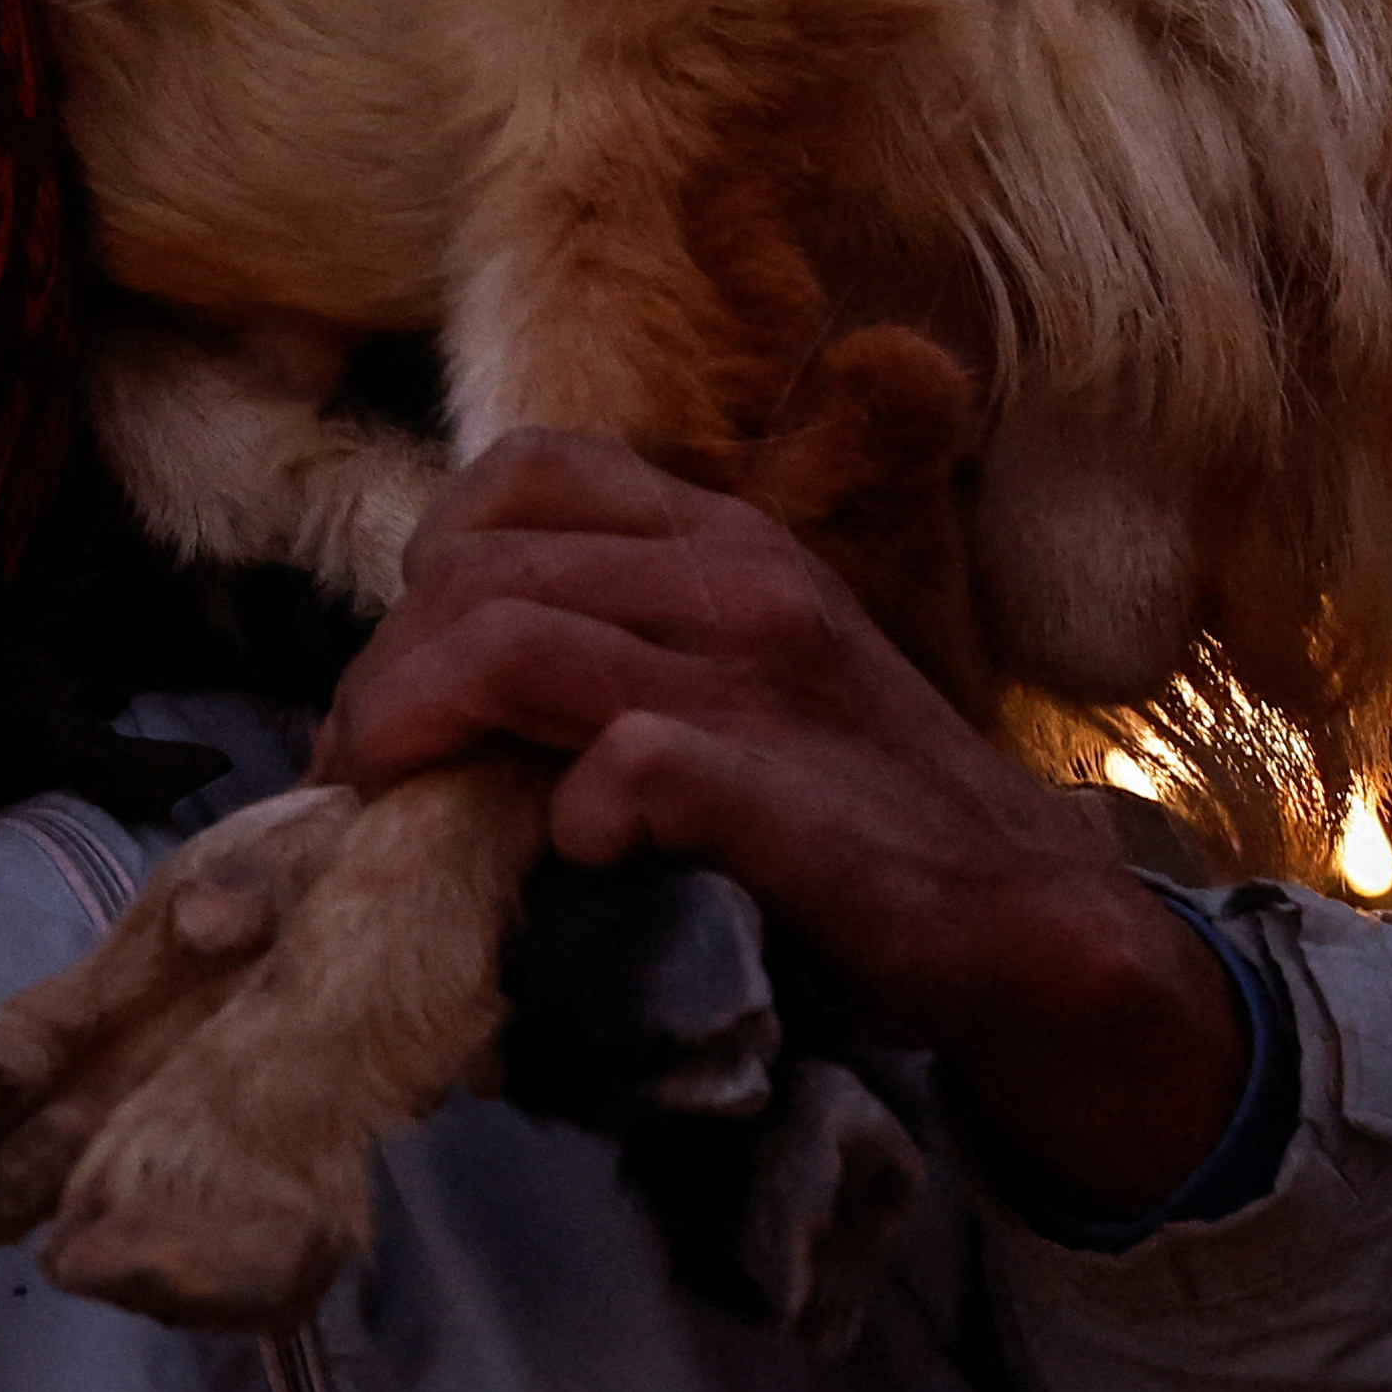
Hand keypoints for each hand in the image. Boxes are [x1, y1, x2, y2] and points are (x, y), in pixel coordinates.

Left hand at [319, 432, 1244, 1208]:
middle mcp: (738, 579)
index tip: (408, 657)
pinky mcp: (778, 791)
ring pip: (502, 642)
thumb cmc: (864, 804)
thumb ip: (632, 637)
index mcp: (725, 538)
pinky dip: (566, 813)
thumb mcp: (751, 671)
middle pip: (472, 571)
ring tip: (392, 805)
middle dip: (382, 673)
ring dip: (412, 728)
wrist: (1029, 920)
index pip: (523, 471)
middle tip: (361, 768)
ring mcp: (757, 682)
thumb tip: (452, 668)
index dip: (430, 557)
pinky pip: (619, 764)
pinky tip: (576, 854)